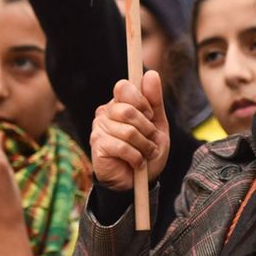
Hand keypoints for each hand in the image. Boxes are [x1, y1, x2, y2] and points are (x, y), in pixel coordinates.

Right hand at [90, 71, 169, 191]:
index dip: (142, 101)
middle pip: (128, 110)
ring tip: (145, 154)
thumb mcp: (157, 125)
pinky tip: (137, 163)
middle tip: (151, 139)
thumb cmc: (146, 151)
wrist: (138, 182)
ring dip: (144, 146)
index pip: (124, 87)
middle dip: (147, 128)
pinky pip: (122, 147)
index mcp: (119, 104)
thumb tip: (151, 73)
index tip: (151, 115)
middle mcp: (105, 112)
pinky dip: (137, 158)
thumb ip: (154, 100)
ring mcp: (99, 129)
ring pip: (128, 131)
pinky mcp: (97, 146)